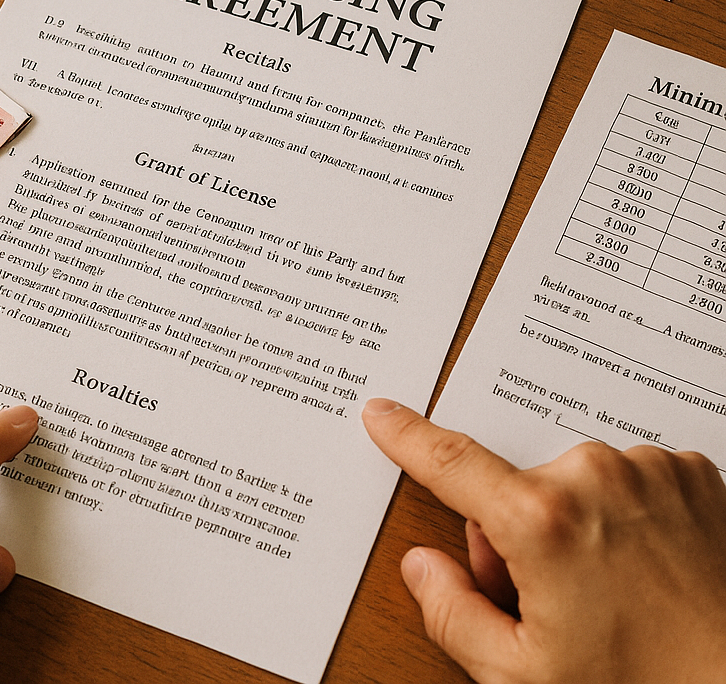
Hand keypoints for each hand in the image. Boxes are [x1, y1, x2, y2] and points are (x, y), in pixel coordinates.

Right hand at [363, 398, 725, 683]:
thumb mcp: (525, 676)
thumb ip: (452, 614)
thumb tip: (421, 565)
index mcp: (543, 520)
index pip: (452, 462)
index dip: (408, 438)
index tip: (383, 414)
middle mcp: (594, 476)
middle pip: (516, 488)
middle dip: (518, 536)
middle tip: (555, 597)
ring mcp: (646, 469)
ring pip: (571, 483)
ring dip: (573, 524)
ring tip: (611, 588)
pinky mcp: (688, 471)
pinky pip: (624, 477)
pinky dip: (624, 513)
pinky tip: (645, 562)